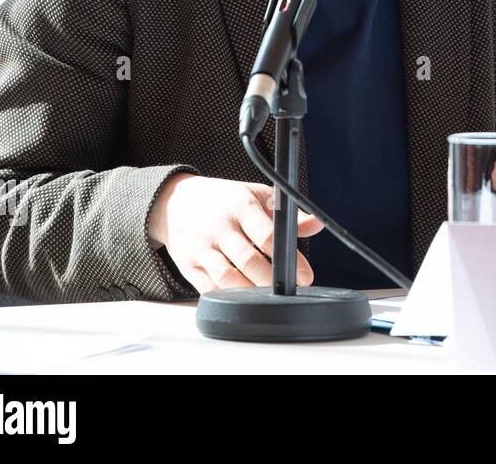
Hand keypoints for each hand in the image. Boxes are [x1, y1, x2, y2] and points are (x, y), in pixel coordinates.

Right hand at [146, 173, 323, 291]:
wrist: (177, 202)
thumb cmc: (226, 200)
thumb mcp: (258, 196)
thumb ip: (289, 215)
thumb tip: (318, 224)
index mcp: (241, 206)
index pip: (267, 235)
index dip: (289, 259)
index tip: (304, 276)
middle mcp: (220, 226)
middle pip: (248, 260)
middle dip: (272, 281)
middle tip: (288, 291)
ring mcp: (201, 247)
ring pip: (227, 278)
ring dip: (250, 292)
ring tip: (268, 298)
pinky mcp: (188, 265)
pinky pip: (208, 288)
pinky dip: (228, 297)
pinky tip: (244, 299)